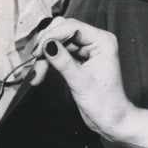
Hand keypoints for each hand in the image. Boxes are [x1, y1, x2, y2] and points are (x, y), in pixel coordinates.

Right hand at [27, 17, 132, 137]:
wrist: (111, 121)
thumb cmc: (105, 104)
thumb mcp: (81, 82)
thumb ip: (63, 61)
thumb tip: (47, 44)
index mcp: (103, 41)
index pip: (73, 27)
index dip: (52, 35)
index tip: (38, 50)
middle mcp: (96, 41)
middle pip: (63, 31)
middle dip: (47, 45)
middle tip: (35, 60)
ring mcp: (88, 50)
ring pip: (58, 43)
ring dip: (45, 56)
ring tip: (36, 75)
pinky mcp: (80, 59)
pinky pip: (59, 53)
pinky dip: (48, 62)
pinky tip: (40, 75)